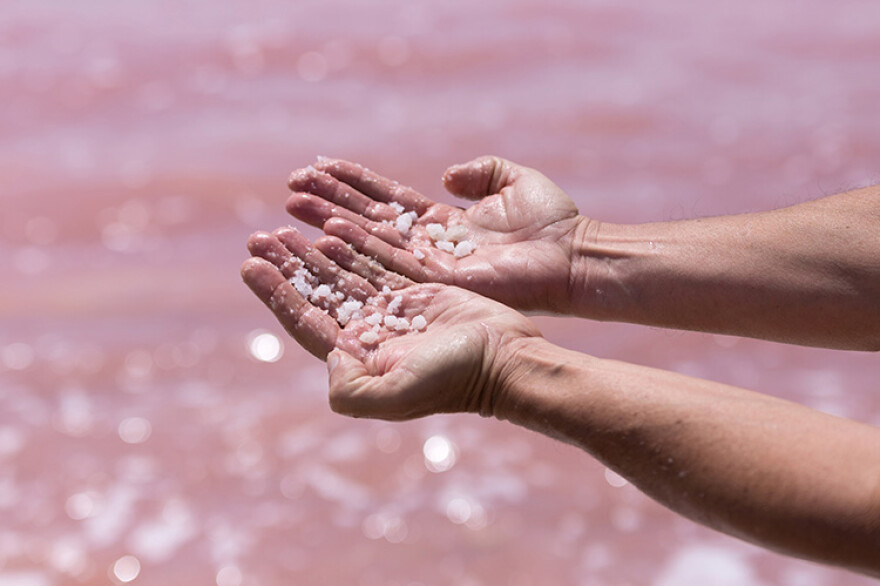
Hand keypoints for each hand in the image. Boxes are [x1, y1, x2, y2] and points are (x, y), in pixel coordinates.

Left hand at [241, 227, 541, 419]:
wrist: (505, 361)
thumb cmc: (454, 379)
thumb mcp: (397, 394)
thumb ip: (352, 390)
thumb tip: (329, 357)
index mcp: (359, 361)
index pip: (306, 322)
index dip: (276, 294)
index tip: (249, 265)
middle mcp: (370, 337)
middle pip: (317, 295)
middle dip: (286, 267)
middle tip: (257, 239)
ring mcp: (393, 314)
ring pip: (342, 276)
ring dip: (311, 254)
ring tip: (281, 228)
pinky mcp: (416, 294)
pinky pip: (375, 264)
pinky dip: (352, 247)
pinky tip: (329, 229)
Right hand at [285, 156, 589, 313]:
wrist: (573, 258)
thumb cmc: (552, 222)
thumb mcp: (515, 181)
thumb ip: (482, 171)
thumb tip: (449, 175)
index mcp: (441, 223)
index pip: (385, 199)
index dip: (351, 183)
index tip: (316, 166)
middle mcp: (426, 246)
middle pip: (366, 221)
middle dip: (327, 205)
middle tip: (289, 190)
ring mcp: (428, 266)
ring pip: (368, 243)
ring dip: (329, 226)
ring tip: (291, 210)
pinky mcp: (436, 283)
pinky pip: (387, 263)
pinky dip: (357, 248)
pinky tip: (326, 234)